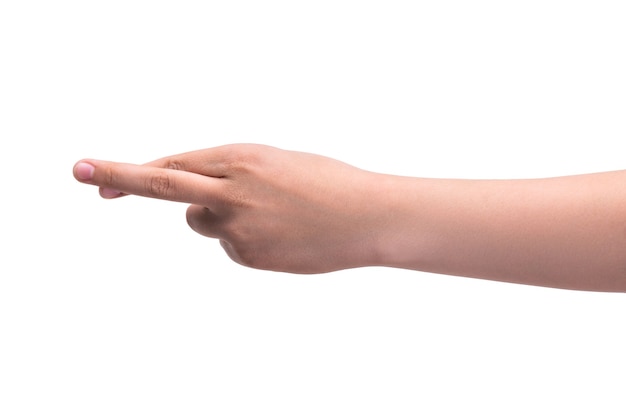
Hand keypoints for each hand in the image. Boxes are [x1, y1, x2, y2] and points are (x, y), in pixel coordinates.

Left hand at [73, 144, 386, 272]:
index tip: (98, 172)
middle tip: (83, 173)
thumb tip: (196, 196)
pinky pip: (231, 245)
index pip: (176, 163)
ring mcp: (238, 225)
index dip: (135, 169)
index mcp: (242, 156)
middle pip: (164, 184)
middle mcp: (233, 189)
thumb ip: (233, 172)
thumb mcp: (276, 162)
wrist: (367, 216)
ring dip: (218, 216)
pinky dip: (247, 239)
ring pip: (202, 222)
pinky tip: (281, 235)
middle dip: (120, 177)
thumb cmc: (327, 183)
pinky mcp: (249, 255)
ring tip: (268, 214)